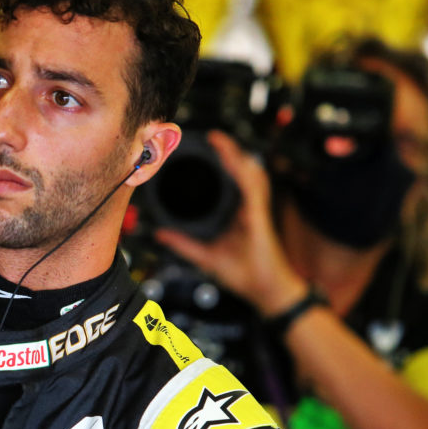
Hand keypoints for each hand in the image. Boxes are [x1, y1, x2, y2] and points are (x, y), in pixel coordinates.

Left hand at [153, 130, 306, 315]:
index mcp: (238, 211)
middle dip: (226, 151)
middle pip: (239, 170)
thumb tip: (159, 233)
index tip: (198, 149)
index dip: (219, 161)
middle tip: (207, 136)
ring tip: (217, 140)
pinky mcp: (259, 216)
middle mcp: (248, 206)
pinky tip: (231, 160)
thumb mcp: (205, 257)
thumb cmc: (244, 274)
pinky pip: (251, 189)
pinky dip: (241, 172)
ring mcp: (256, 209)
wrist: (268, 292)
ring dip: (233, 155)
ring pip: (247, 173)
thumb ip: (183, 243)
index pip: (229, 179)